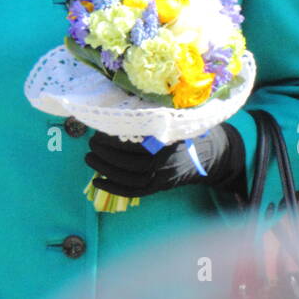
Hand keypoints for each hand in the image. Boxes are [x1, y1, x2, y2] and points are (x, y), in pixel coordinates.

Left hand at [85, 126, 241, 196]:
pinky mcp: (159, 188)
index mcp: (168, 141)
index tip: (99, 132)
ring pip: (130, 179)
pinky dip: (113, 188)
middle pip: (131, 164)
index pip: (137, 145)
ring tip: (89, 159)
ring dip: (106, 170)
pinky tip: (96, 182)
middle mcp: (166, 162)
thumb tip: (118, 106)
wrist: (209, 154)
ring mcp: (163, 178)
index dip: (115, 141)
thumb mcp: (172, 119)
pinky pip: (134, 192)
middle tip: (90, 144)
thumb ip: (150, 116)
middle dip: (106, 155)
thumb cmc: (183, 131)